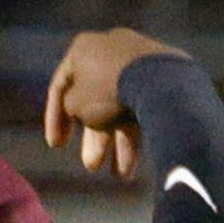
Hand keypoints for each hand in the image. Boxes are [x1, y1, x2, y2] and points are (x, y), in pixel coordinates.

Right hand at [43, 28, 184, 179]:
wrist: (162, 85)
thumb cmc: (109, 91)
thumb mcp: (75, 104)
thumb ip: (70, 106)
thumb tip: (82, 109)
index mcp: (83, 48)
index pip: (61, 86)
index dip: (55, 119)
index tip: (56, 146)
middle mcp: (112, 47)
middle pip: (97, 99)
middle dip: (95, 137)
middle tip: (93, 166)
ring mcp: (142, 58)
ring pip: (124, 105)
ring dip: (121, 142)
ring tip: (123, 175)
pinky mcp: (168, 72)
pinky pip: (147, 103)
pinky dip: (142, 127)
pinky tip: (146, 155)